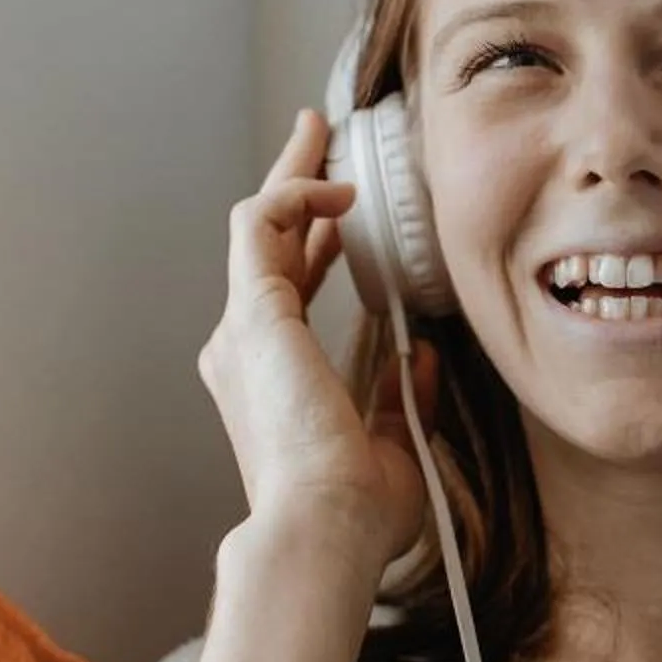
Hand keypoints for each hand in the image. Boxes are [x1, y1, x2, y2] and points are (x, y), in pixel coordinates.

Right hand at [198, 111, 433, 571]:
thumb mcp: (392, 448)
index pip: (289, 290)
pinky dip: (294, 195)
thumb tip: (418, 354)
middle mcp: (246, 351)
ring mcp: (243, 331)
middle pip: (264, 245)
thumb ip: (399, 398)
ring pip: (256, 223)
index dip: (312, 242)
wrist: (324, 527)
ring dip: (290, 174)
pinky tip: (337, 190)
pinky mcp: (253, 314)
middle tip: (319, 140)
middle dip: (292, 187)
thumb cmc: (354, 513)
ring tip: (322, 134)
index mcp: (272, 381)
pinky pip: (261, 226)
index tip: (340, 210)